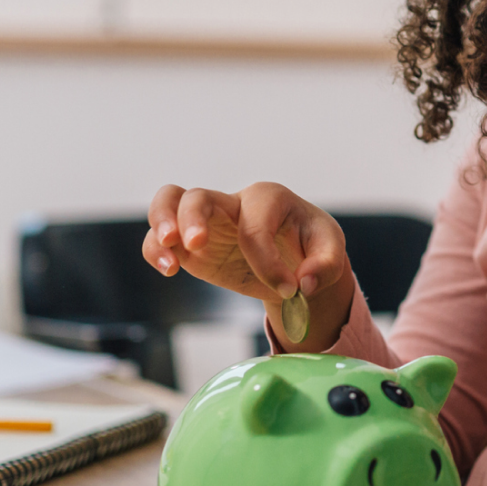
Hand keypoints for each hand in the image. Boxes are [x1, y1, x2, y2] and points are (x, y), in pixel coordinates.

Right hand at [143, 183, 353, 350]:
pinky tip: (170, 270)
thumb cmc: (310, 243)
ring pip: (169, 202)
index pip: (255, 227)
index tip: (288, 289)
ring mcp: (207, 222)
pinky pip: (161, 239)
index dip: (268, 262)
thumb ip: (325, 265)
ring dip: (161, 225)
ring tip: (172, 255)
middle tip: (196, 244)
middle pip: (198, 196)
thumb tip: (302, 284)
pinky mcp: (191, 246)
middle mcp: (232, 203)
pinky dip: (156, 252)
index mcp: (267, 198)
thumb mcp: (330, 249)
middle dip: (192, 218)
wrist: (294, 255)